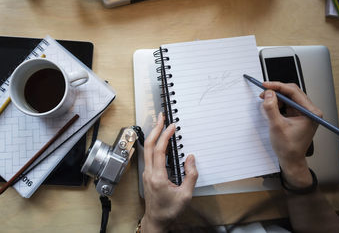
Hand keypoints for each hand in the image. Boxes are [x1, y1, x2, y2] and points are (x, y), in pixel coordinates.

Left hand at [141, 113, 197, 232]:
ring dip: (153, 135)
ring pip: (147, 149)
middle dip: (155, 129)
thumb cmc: (169, 211)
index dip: (165, 136)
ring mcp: (147, 174)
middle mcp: (149, 173)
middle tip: (161, 117)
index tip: (171, 126)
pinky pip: (149, 155)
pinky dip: (154, 144)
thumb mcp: (185, 195)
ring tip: (160, 124)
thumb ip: (190, 176)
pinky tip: (159, 141)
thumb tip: (191, 159)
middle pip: (149, 146)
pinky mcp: (148, 175)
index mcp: (158, 177)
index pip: (159, 151)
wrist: (156, 221)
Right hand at [260, 82, 322, 188]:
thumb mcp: (277, 126)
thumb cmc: (288, 147)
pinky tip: (270, 108)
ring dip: (276, 98)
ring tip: (265, 102)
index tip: (266, 85)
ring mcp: (304, 113)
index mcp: (311, 112)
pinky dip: (277, 104)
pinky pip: (287, 104)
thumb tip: (268, 94)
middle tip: (263, 92)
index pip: (294, 92)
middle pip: (292, 92)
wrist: (290, 159)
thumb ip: (271, 108)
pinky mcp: (298, 115)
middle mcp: (310, 111)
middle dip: (276, 92)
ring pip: (288, 97)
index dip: (278, 87)